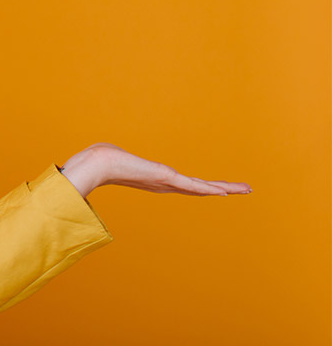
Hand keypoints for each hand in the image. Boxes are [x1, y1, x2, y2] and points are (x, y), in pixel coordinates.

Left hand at [60, 142, 252, 198]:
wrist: (98, 164)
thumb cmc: (104, 160)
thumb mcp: (119, 158)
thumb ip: (120, 159)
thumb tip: (110, 153)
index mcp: (158, 180)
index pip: (187, 184)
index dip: (204, 187)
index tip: (219, 188)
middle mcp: (166, 184)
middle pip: (200, 188)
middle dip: (222, 188)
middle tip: (244, 189)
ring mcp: (167, 183)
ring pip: (202, 188)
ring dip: (225, 188)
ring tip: (246, 189)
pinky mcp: (165, 178)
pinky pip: (193, 185)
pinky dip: (209, 189)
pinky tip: (224, 191)